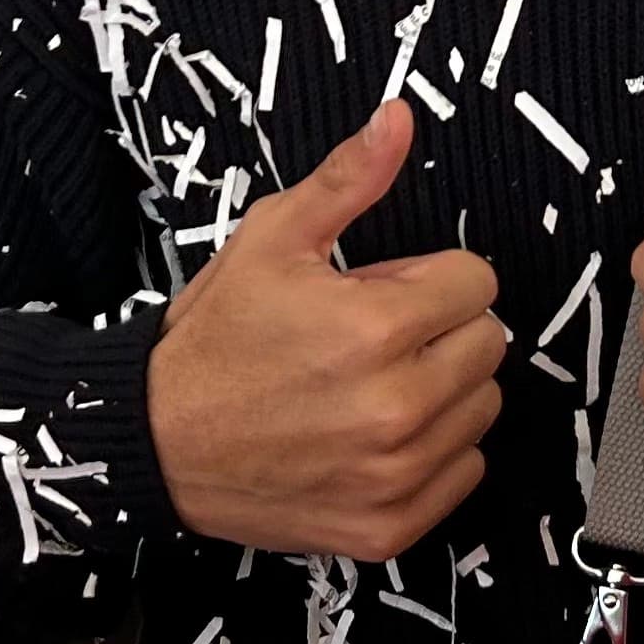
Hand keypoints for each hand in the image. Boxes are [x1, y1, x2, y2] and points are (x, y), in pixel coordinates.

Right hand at [147, 100, 503, 560]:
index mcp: (375, 328)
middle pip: (489, 344)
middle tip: (376, 338)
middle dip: (442, 330)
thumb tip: (399, 117)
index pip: (477, 283)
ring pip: (481, 409)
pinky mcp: (388, 526)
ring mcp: (395, 475)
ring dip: (443, 392)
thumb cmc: (214, 340)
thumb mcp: (272, 239)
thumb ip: (348, 179)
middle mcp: (396, 407)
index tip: (385, 291)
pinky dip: (434, 455)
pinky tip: (377, 437)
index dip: (430, 278)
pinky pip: (464, 475)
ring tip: (373, 386)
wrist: (154, 444)